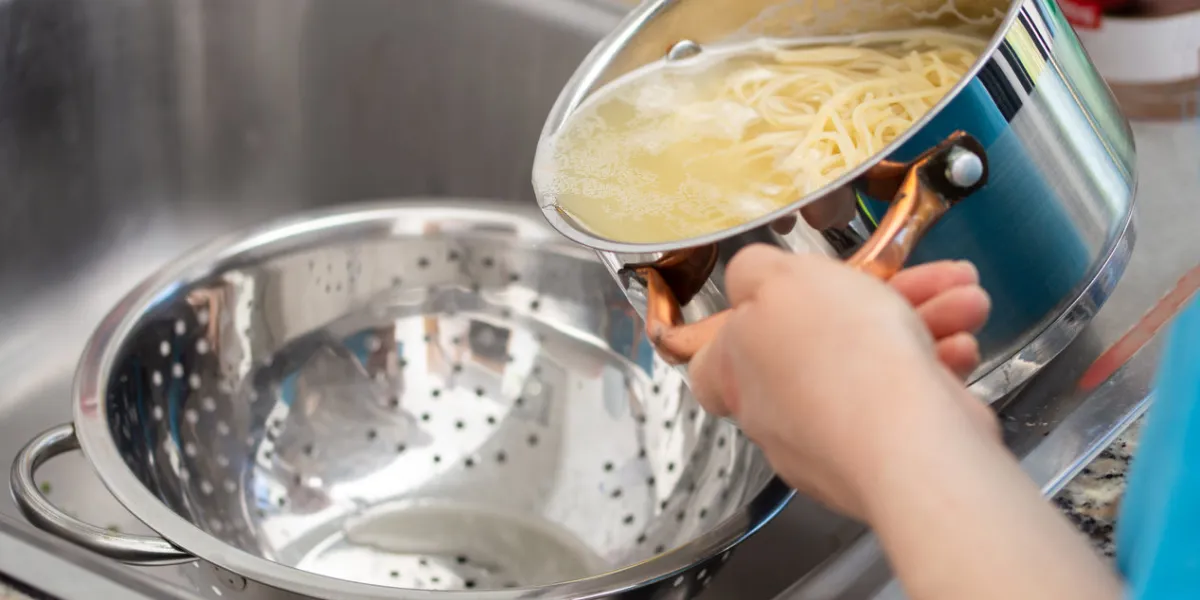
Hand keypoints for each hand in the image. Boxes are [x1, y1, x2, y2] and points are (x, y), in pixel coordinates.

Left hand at [689, 245, 997, 519]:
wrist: (911, 443)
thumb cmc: (840, 360)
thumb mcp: (780, 278)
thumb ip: (753, 270)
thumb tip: (749, 277)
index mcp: (737, 372)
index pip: (716, 357)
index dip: (745, 325)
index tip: (778, 301)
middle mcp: (778, 411)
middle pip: (817, 340)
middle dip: (877, 299)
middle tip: (918, 279)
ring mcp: (833, 437)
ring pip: (874, 363)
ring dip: (923, 322)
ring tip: (966, 300)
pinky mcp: (887, 453)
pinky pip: (909, 398)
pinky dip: (936, 366)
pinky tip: (961, 345)